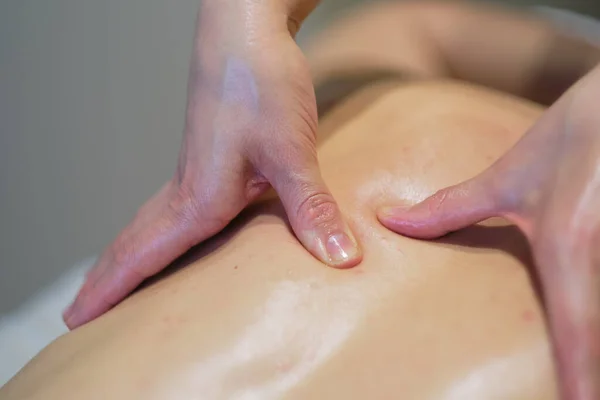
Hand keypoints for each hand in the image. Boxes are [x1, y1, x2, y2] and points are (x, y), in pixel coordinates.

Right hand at [63, 0, 360, 328]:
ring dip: (129, 257)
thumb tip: (340, 259)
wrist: (247, 31)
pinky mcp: (212, 160)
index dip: (108, 290)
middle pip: (135, 243)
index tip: (75, 320)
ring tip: (115, 284)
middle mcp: (188, 189)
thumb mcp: (291, 152)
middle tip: (79, 314)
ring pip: (151, 225)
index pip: (142, 255)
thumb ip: (312, 208)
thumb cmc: (259, 84)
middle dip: (106, 280)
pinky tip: (176, 237)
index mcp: (197, 197)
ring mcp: (196, 173)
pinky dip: (159, 233)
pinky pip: (174, 208)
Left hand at [378, 66, 599, 399]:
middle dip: (594, 367)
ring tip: (581, 367)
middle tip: (577, 392)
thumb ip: (450, 209)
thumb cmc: (572, 135)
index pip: (577, 331)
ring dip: (598, 335)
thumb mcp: (509, 177)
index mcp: (570, 251)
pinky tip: (589, 316)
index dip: (581, 378)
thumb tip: (391, 223)